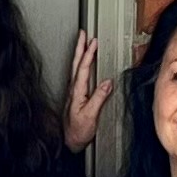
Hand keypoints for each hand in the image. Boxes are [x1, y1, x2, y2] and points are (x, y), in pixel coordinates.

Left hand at [62, 30, 116, 152]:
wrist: (68, 143)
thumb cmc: (77, 132)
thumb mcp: (90, 116)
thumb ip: (98, 98)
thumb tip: (107, 82)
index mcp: (77, 92)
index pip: (82, 68)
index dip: (88, 54)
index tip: (93, 41)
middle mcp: (74, 90)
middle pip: (76, 64)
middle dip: (80, 47)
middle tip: (83, 33)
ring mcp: (74, 93)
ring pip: (76, 68)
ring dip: (80, 54)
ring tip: (84, 43)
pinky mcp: (76, 97)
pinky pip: (78, 75)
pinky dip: (81, 65)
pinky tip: (84, 63)